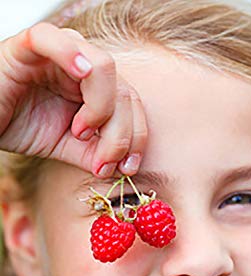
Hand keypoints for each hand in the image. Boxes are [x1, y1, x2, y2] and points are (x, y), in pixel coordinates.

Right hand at [0, 22, 146, 176]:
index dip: (137, 137)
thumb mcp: (66, 147)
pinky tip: (80, 73)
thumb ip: (95, 154)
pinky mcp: (28, 46)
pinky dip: (71, 54)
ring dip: (100, 108)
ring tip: (78, 132)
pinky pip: (54, 39)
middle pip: (125, 92)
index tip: (127, 168)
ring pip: (103, 68)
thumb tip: (124, 168)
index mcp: (95, 87)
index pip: (132, 105)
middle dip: (121, 134)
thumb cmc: (20, 126)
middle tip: (101, 160)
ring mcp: (60, 53)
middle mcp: (84, 66)